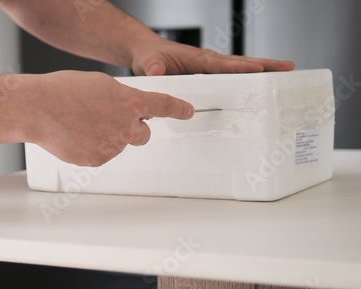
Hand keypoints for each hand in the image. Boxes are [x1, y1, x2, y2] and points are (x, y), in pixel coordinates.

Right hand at [24, 71, 193, 166]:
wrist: (37, 108)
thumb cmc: (64, 91)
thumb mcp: (101, 84)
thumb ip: (122, 97)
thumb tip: (128, 107)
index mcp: (130, 102)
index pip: (164, 106)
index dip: (178, 109)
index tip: (187, 112)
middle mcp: (126, 126)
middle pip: (143, 134)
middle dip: (133, 129)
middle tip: (110, 120)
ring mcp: (113, 146)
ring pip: (120, 145)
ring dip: (109, 137)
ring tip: (84, 124)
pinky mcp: (98, 160)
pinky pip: (103, 155)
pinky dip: (94, 147)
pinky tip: (78, 136)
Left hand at [132, 38, 294, 75]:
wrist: (147, 54)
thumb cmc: (150, 57)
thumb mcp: (148, 62)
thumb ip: (153, 68)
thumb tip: (158, 73)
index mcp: (197, 59)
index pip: (222, 64)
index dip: (240, 68)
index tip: (257, 70)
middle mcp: (208, 62)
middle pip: (241, 63)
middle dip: (265, 65)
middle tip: (287, 67)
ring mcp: (211, 68)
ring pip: (240, 69)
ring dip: (262, 71)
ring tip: (284, 75)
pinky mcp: (209, 75)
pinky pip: (231, 77)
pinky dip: (247, 80)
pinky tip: (259, 87)